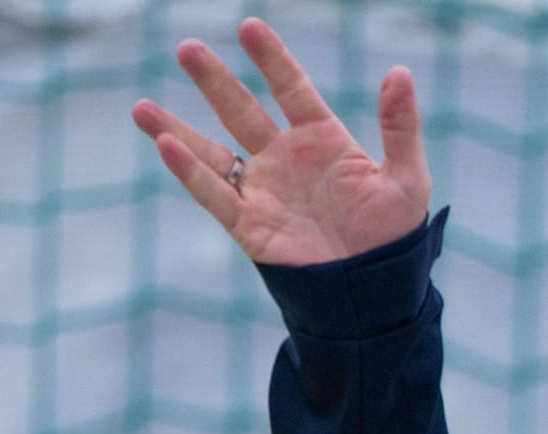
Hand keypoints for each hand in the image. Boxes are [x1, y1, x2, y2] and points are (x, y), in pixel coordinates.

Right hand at [132, 17, 429, 265]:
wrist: (374, 292)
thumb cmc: (393, 237)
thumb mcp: (406, 178)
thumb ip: (401, 126)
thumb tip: (399, 72)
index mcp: (323, 140)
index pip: (291, 88)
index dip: (271, 58)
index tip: (249, 26)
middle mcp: (286, 160)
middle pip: (240, 111)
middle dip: (213, 80)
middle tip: (186, 47)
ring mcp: (263, 191)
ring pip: (212, 153)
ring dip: (177, 129)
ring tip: (141, 107)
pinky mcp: (250, 226)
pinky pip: (214, 195)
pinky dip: (190, 173)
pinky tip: (165, 147)